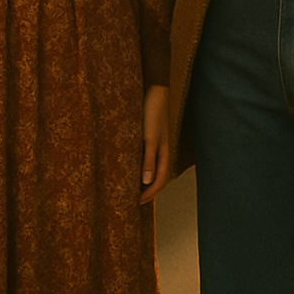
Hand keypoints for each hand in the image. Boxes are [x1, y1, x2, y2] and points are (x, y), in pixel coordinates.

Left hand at [139, 85, 169, 203]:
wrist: (154, 89)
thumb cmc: (154, 112)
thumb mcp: (150, 137)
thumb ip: (148, 159)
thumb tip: (146, 181)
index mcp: (165, 152)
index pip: (161, 179)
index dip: (150, 193)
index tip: (138, 203)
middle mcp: (161, 149)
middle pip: (157, 174)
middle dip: (148, 188)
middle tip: (134, 199)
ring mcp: (155, 141)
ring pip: (150, 165)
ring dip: (143, 176)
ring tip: (130, 185)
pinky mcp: (148, 134)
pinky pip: (144, 154)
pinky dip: (138, 163)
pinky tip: (129, 163)